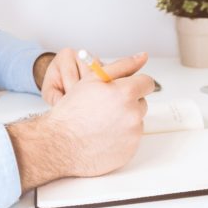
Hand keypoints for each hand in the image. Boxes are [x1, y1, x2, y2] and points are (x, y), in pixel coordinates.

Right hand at [7, 52, 153, 191]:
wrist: (60, 144)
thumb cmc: (72, 112)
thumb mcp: (93, 79)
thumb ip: (122, 66)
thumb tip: (142, 56)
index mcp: (126, 93)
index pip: (147, 83)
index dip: (135, 85)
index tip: (125, 89)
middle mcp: (133, 114)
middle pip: (142, 103)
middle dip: (128, 103)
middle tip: (105, 108)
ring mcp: (133, 135)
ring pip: (136, 122)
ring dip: (125, 121)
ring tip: (102, 124)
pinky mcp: (130, 151)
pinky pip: (132, 140)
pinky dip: (122, 138)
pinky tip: (104, 137)